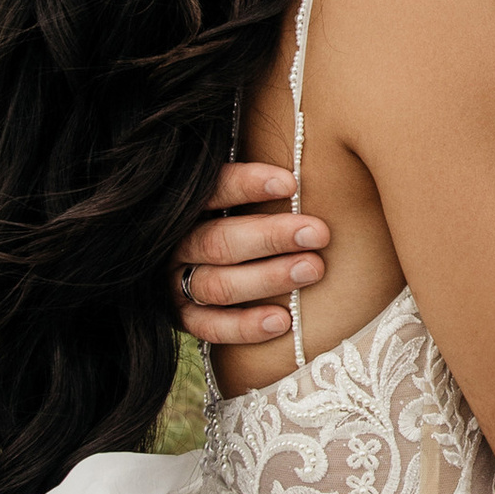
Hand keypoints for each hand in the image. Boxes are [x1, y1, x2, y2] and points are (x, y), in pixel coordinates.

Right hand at [170, 165, 330, 349]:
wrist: (210, 270)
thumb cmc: (245, 220)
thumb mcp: (240, 196)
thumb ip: (263, 184)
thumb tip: (306, 166)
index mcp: (186, 207)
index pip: (210, 191)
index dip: (247, 185)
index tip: (291, 184)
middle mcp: (176, 245)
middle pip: (218, 241)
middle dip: (270, 236)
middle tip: (317, 233)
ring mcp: (176, 284)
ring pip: (217, 284)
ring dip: (267, 277)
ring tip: (313, 269)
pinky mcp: (185, 319)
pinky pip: (211, 327)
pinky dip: (245, 326)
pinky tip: (283, 321)